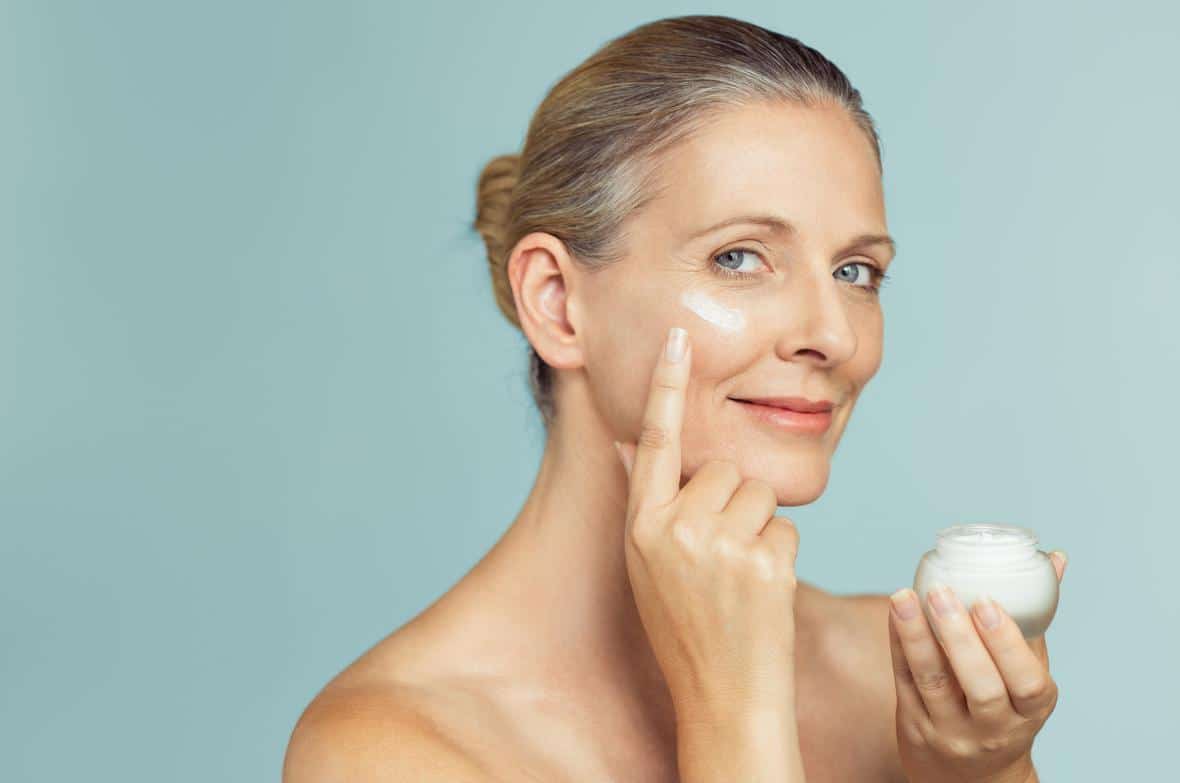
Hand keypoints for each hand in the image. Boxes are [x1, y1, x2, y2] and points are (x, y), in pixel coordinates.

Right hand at [613, 326, 800, 723]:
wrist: (722, 697)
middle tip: (722, 557)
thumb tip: (630, 442)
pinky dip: (780, 553)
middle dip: (733, 502)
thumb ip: (646, 503)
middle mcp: (674, 529)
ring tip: (741, 576)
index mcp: (641, 526)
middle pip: (723, 469)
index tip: (679, 338)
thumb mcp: (646, 565)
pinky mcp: (763, 562)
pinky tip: (762, 590)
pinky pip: (784, 526)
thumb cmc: (684, 628)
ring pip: (759, 493)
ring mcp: (719, 545)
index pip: (653, 442)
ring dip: (759, 527)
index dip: (665, 387)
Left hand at [888, 551, 1066, 782]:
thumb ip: (1035, 618)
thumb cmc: (1006, 705)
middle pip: (979, 686)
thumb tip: (1056, 558)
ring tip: (904, 596)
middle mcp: (993, 728)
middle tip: (941, 592)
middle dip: (959, 637)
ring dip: (916, 636)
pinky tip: (896, 612)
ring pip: (933, 683)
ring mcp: (951, 731)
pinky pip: (905, 682)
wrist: (971, 776)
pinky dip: (899, 644)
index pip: (1026, 682)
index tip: (985, 601)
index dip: (1005, 643)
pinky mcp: (915, 727)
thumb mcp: (1029, 673)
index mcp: (1030, 711)